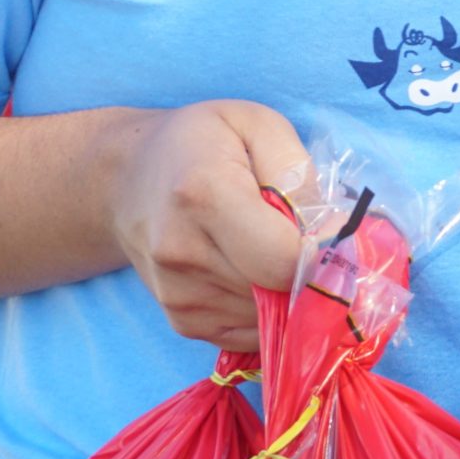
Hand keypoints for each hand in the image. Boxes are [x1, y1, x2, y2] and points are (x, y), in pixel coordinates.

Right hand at [110, 102, 310, 349]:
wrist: (126, 179)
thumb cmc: (204, 142)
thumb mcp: (258, 125)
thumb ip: (298, 173)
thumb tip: (332, 231)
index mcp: (204, 196)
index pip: (285, 258)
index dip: (324, 251)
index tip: (333, 229)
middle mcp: (183, 253)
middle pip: (281, 290)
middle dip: (311, 270)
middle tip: (306, 235)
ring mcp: (178, 295)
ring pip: (272, 316)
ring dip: (290, 290)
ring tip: (272, 246)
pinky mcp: (183, 322)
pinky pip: (253, 333)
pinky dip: (271, 310)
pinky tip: (257, 270)